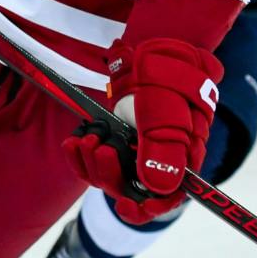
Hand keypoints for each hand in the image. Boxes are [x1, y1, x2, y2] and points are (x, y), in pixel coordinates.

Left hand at [65, 38, 222, 219]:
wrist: (154, 48)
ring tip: (87, 138)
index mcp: (181, 160)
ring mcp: (137, 151)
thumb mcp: (167, 113)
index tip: (127, 204)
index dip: (148, 208)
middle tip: (102, 148)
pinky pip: (96, 160)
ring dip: (93, 162)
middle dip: (110, 174)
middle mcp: (160, 161)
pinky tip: (74, 141)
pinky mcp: (118, 140)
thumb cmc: (169, 78)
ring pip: (110, 176)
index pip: (167, 199)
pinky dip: (82, 154)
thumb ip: (165, 152)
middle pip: (132, 189)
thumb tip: (159, 190)